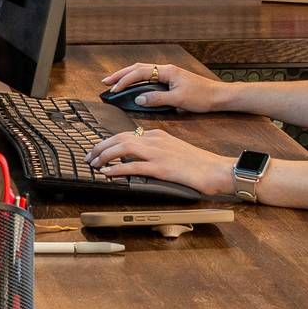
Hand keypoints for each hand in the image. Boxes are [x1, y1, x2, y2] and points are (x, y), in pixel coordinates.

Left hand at [86, 128, 234, 196]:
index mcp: (158, 135)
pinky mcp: (161, 168)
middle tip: (89, 156)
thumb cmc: (199, 164)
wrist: (217, 169)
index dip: (109, 142)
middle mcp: (155, 140)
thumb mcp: (174, 150)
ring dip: (104, 155)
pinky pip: (133, 167)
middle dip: (100, 146)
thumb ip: (156, 151)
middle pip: (119, 138)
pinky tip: (107, 173)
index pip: (126, 134)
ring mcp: (158, 153)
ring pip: (123, 149)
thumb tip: (137, 159)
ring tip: (94, 163)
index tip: (99, 150)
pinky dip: (117, 169)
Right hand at [99, 60, 232, 113]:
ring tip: (115, 82)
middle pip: (138, 68)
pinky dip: (138, 79)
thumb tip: (138, 99)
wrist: (220, 96)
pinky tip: (134, 85)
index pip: (139, 73)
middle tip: (105, 82)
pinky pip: (149, 76)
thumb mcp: (178, 100)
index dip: (124, 81)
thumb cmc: (203, 97)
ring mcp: (169, 74)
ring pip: (143, 71)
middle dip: (120, 74)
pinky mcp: (172, 80)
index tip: (113, 89)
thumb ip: (157, 99)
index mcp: (167, 71)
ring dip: (128, 76)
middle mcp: (166, 69)